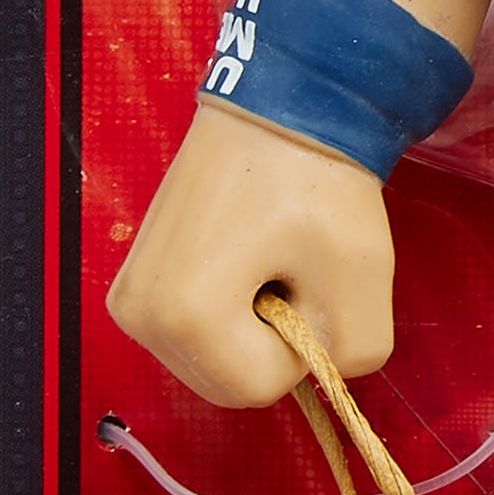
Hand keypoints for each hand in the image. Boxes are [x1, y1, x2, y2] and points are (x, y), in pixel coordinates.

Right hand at [108, 103, 396, 406]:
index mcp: (180, 316)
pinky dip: (233, 308)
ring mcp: (129, 300)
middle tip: (290, 266)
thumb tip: (319, 363)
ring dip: (257, 325)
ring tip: (267, 255)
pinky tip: (245, 255)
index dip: (304, 343)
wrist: (277, 107)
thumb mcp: (364, 275)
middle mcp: (138, 316)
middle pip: (230, 382)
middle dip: (276, 340)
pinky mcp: (135, 285)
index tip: (307, 275)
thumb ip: (356, 352)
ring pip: (217, 360)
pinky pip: (199, 332)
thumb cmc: (317, 182)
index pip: (261, 386)